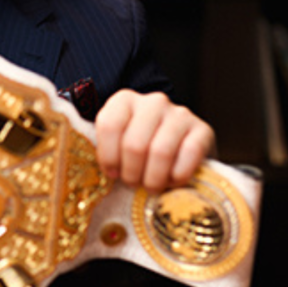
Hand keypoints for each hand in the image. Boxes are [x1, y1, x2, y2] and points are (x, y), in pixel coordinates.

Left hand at [94, 89, 214, 190]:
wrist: (180, 148)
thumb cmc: (141, 150)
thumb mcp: (117, 144)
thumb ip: (104, 151)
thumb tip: (84, 175)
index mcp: (124, 100)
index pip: (109, 125)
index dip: (108, 156)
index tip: (112, 173)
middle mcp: (153, 101)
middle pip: (134, 144)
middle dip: (131, 173)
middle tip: (133, 184)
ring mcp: (179, 113)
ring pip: (160, 152)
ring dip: (153, 178)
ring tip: (151, 186)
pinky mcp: (203, 129)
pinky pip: (188, 155)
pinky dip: (178, 176)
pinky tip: (173, 180)